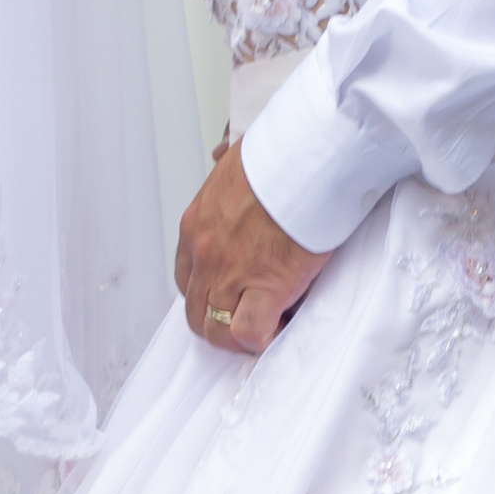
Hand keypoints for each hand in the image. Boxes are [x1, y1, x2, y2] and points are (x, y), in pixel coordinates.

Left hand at [175, 139, 327, 351]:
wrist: (308, 155)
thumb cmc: (281, 155)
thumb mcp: (235, 159)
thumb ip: (227, 176)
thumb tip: (226, 158)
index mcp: (196, 225)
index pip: (186, 277)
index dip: (209, 292)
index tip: (233, 292)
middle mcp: (205, 253)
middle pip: (196, 310)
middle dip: (220, 320)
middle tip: (250, 314)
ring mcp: (230, 273)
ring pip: (215, 330)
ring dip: (238, 335)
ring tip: (266, 323)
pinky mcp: (265, 285)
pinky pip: (249, 332)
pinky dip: (262, 338)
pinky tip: (280, 324)